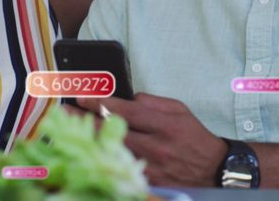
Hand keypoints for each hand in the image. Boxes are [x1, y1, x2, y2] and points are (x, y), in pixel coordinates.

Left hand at [77, 93, 226, 187]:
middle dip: (86, 120)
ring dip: (89, 139)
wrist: (212, 169)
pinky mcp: (149, 181)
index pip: (126, 111)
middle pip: (113, 132)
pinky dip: (103, 159)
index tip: (83, 96)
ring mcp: (151, 166)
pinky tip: (89, 152)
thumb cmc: (194, 136)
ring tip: (70, 131)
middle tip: (66, 111)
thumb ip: (152, 102)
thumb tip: (128, 97)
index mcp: (164, 124)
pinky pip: (121, 168)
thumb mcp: (179, 110)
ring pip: (112, 151)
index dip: (101, 102)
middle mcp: (156, 146)